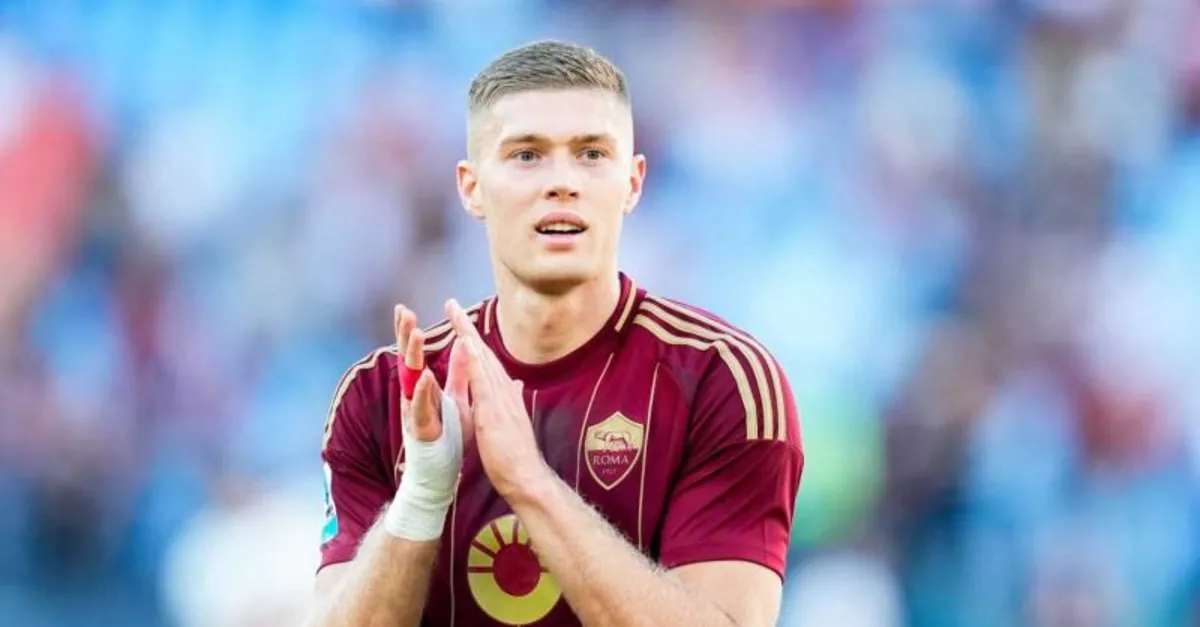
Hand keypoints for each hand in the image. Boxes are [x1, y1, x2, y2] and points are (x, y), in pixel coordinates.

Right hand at [385, 305, 470, 540]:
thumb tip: (466, 345)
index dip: (410, 332)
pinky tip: (426, 375)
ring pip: (410, 379)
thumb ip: (461, 372)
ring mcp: (415, 412)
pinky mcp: (421, 429)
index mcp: (425, 388)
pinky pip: (421, 407)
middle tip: (402, 311)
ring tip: (415, 332)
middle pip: (408, 360)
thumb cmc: (448, 437)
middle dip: (404, 336)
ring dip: (412, 356)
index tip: (404, 308)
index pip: (416, 354)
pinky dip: (423, 391)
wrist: (442, 474)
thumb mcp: (458, 398)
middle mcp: (416, 397)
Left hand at [445, 299, 551, 503]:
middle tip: (452, 304)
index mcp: (504, 394)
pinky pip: (481, 378)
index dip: (474, 340)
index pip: (486, 361)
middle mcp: (503, 390)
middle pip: (483, 352)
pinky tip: (464, 342)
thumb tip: (515, 385)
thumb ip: (512, 400)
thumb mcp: (513, 422)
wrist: (526, 475)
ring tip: (453, 313)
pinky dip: (473, 358)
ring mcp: (499, 398)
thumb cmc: (516, 455)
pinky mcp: (492, 409)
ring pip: (481, 359)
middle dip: (466, 328)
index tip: (461, 323)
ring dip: (466, 334)